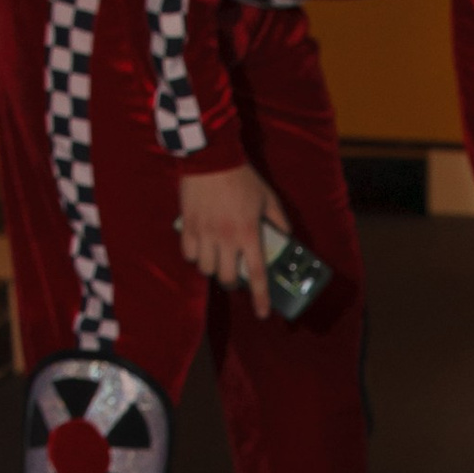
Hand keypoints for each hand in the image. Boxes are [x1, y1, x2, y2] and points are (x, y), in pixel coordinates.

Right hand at [177, 164, 273, 310]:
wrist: (211, 158)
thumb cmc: (243, 178)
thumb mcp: (268, 198)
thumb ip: (278, 220)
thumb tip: (286, 237)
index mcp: (249, 233)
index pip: (257, 274)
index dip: (261, 298)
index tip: (263, 314)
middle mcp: (226, 238)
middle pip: (228, 278)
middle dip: (233, 283)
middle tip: (235, 277)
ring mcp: (204, 233)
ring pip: (205, 269)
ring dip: (213, 269)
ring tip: (217, 261)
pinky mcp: (187, 225)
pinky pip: (187, 253)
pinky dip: (194, 256)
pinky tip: (199, 249)